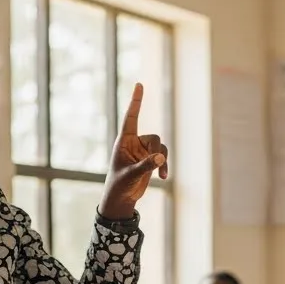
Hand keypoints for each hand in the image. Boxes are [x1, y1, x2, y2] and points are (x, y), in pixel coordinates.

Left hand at [99, 83, 168, 218]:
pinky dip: (164, 165)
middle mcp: (134, 143)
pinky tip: (163, 177)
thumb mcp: (131, 175)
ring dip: (163, 160)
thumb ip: (146, 165)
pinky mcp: (150, 160)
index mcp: (124, 141)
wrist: (121, 199)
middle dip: (158, 151)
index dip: (136, 101)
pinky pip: (162, 156)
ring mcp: (143, 151)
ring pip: (160, 147)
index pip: (131, 117)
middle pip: (154, 138)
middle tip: (157, 165)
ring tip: (162, 175)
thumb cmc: (119, 185)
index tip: (139, 85)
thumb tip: (161, 156)